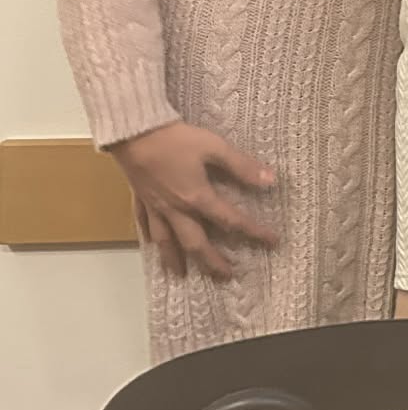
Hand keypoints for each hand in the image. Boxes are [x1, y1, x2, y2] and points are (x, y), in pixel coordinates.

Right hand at [109, 120, 278, 279]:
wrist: (134, 133)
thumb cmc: (176, 139)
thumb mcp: (215, 147)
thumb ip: (242, 166)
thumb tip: (270, 181)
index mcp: (197, 198)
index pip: (231, 221)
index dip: (253, 232)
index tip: (271, 242)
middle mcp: (176, 209)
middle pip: (196, 243)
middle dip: (212, 262)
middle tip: (225, 276)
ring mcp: (155, 207)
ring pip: (167, 242)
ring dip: (176, 260)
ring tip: (181, 275)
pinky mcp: (140, 200)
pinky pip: (145, 226)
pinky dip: (152, 239)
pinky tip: (153, 246)